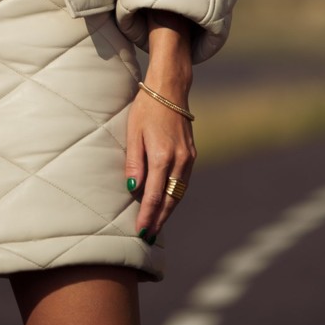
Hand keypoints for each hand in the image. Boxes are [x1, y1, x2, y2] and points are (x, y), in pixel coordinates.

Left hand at [124, 10, 196, 242]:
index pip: (155, 195)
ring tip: (156, 225)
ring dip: (168, 211)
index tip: (141, 231)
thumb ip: (134, 162)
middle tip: (148, 236)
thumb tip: (132, 189)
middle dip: (159, 219)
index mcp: (163, 156)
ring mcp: (189, 158)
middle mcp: (180, 160)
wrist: (170, 88)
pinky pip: (183, 182)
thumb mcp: (133, 132)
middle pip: (170, 199)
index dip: (148, 215)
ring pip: (179, 193)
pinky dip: (175, 196)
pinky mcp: (192, 154)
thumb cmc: (146, 107)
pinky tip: (167, 203)